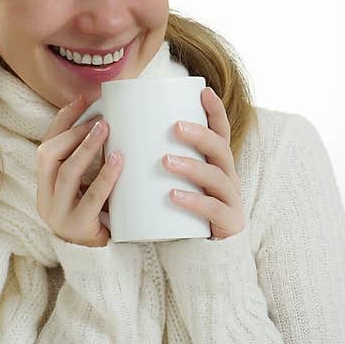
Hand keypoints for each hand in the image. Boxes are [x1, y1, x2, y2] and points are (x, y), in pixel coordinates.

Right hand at [36, 94, 122, 246]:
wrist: (99, 263)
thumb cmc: (97, 217)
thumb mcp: (86, 189)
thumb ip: (90, 164)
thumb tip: (112, 122)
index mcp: (44, 185)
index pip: (46, 144)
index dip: (62, 120)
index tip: (82, 99)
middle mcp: (45, 198)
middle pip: (47, 155)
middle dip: (73, 132)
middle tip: (100, 117)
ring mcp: (58, 214)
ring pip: (65, 173)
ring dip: (86, 147)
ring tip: (106, 129)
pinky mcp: (78, 227)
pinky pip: (91, 198)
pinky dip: (105, 176)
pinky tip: (119, 160)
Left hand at [162, 86, 244, 239]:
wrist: (192, 252)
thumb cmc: (173, 209)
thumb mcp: (168, 180)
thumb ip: (152, 157)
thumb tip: (113, 127)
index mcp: (216, 162)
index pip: (220, 131)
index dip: (215, 111)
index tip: (203, 90)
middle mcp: (228, 176)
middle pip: (221, 149)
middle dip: (199, 135)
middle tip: (175, 127)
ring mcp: (231, 199)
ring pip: (216, 177)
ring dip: (191, 166)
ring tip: (165, 161)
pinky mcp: (229, 223)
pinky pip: (213, 210)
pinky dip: (193, 202)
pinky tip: (174, 196)